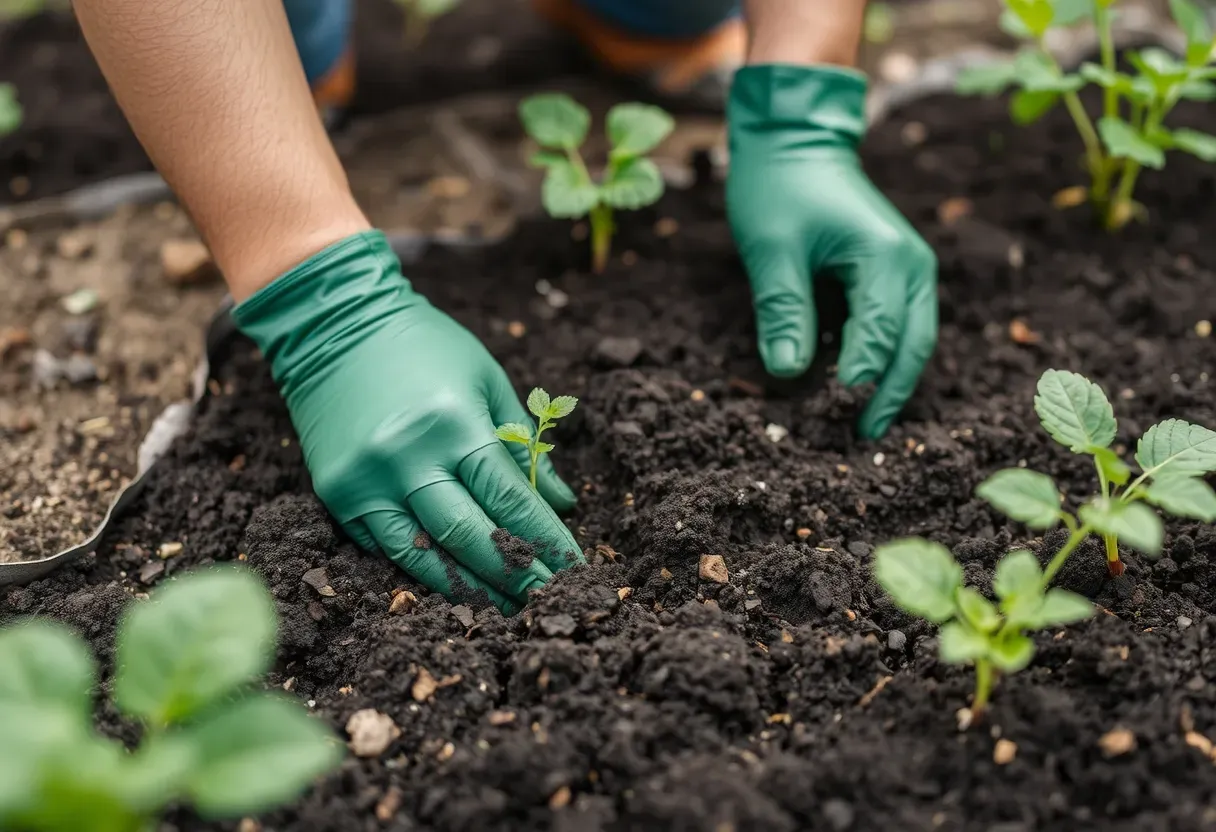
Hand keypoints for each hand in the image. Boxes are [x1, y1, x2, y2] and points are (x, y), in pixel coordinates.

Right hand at [233, 231, 582, 613]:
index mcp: (454, 423)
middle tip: (548, 601)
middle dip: (515, 573)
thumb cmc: (425, 346)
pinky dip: (420, 569)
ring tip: (506, 609)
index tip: (574, 567)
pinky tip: (454, 588)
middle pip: (471, 536)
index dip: (546, 540)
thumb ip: (525, 444)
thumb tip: (565, 503)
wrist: (334, 324)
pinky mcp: (337, 493)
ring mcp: (366, 480)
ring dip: (469, 589)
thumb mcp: (487, 379)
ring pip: (423, 555)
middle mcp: (407, 458)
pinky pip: (383, 546)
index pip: (510, 499)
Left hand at [726, 64, 937, 438]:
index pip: (879, 338)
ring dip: (887, 383)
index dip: (856, 384)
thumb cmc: (778, 187)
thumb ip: (783, 310)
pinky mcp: (896, 275)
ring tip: (859, 427)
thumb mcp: (771, 248)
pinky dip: (880, 360)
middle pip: (910, 349)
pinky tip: (854, 389)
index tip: (829, 420)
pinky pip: (897, 328)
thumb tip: (788, 373)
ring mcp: (910, 270)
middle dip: (884, 397)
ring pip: (910, 343)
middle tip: (856, 441)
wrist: (793, 141)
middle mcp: (912, 267)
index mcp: (887, 258)